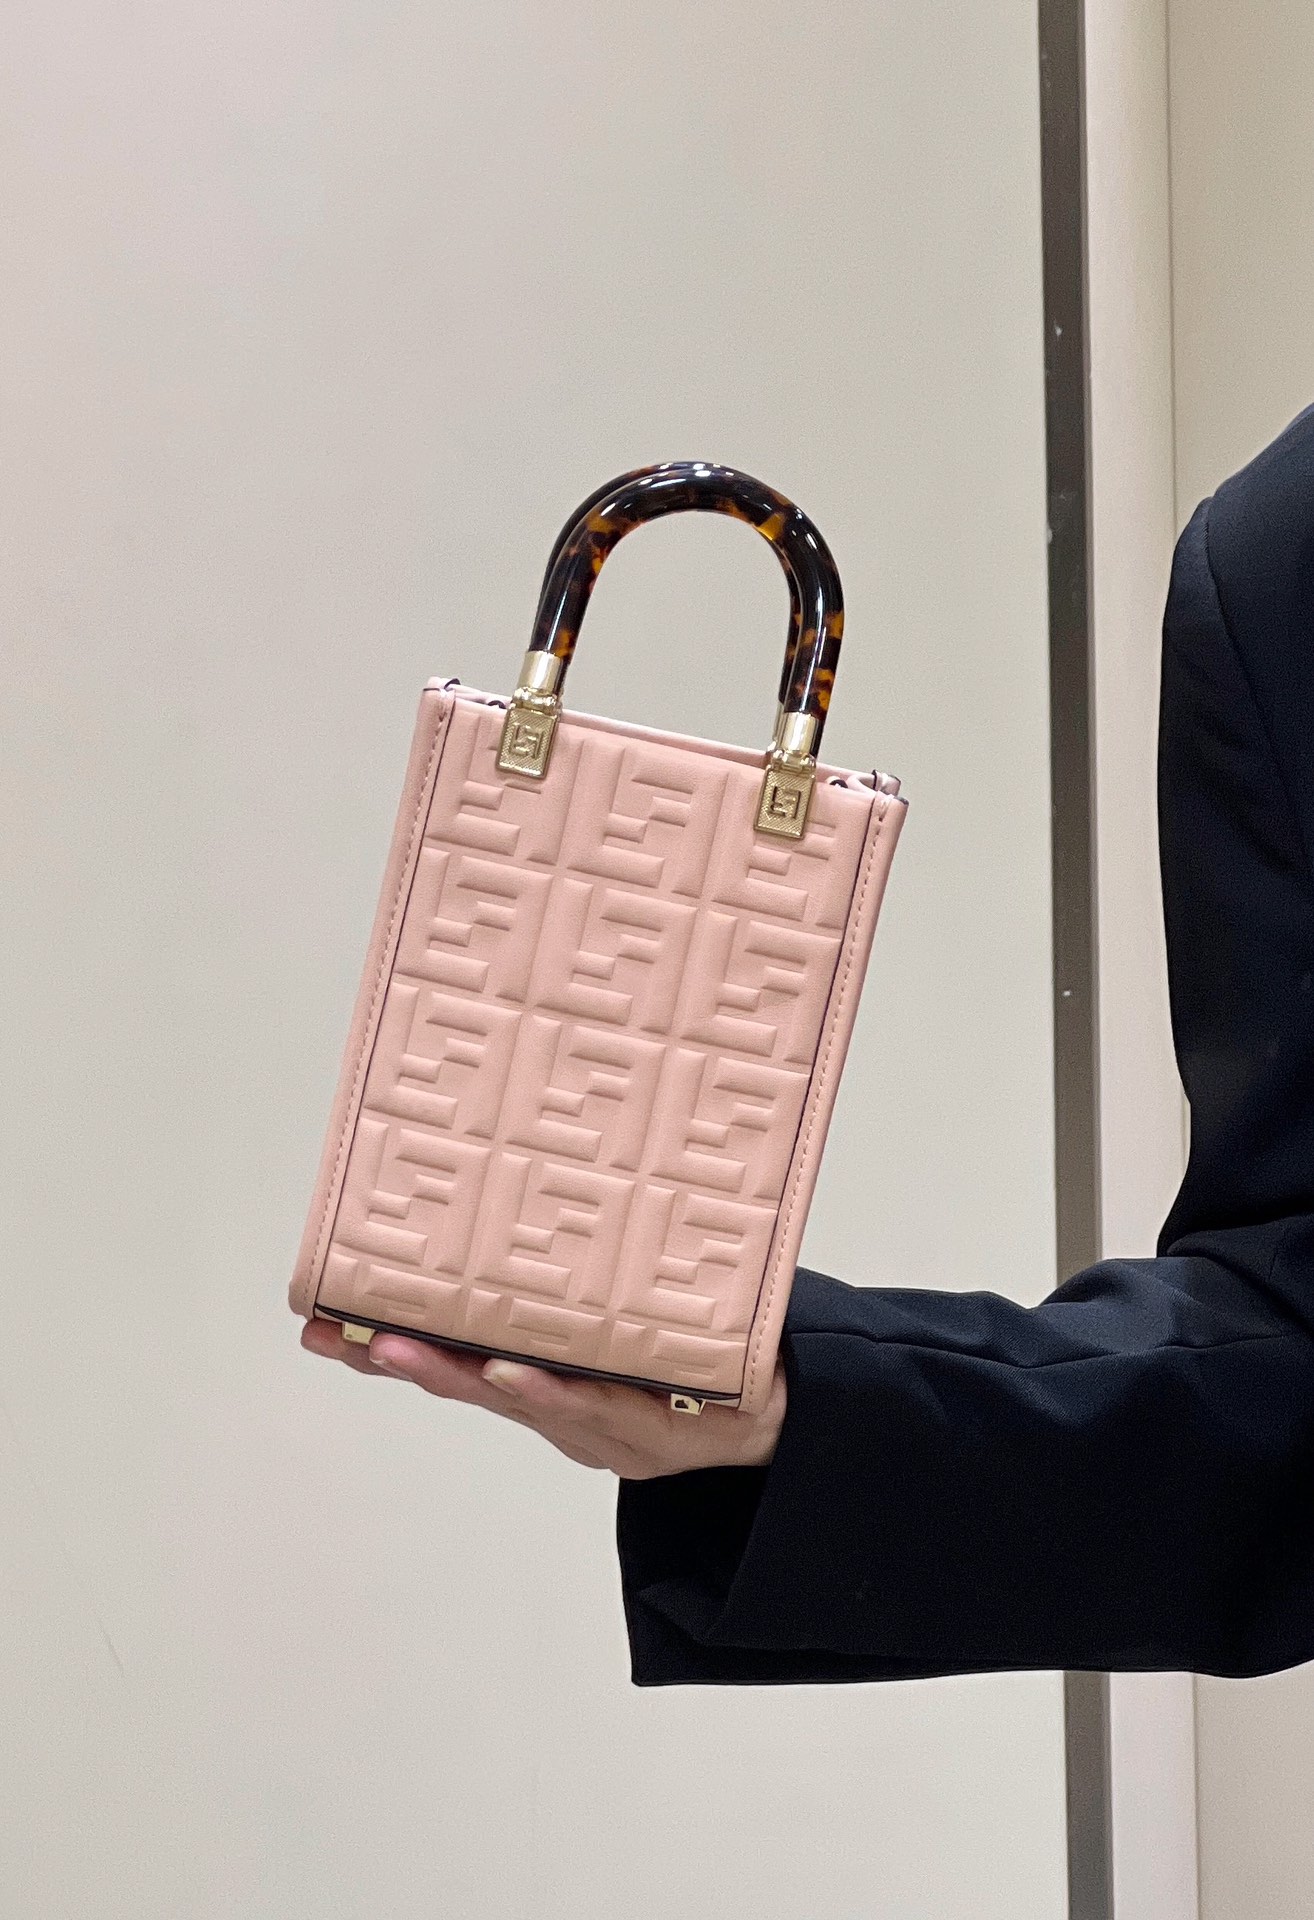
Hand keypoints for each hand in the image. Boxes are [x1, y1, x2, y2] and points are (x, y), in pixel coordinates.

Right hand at [299, 1319, 786, 1478]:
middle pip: (472, 1384)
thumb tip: (528, 1178)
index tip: (316, 1321)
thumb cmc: (696, 1351)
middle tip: (342, 1335)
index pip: (456, 1359)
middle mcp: (568, 1407)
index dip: (384, 1345)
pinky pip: (601, 1406)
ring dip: (458, 1374)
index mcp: (550, 1378)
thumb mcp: (627, 1313)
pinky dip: (552, 1393)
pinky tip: (513, 1371)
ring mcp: (611, 1422)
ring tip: (406, 1349)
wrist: (791, 1404)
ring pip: (521, 1399)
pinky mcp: (664, 1425)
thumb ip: (577, 1272)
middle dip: (405, 1361)